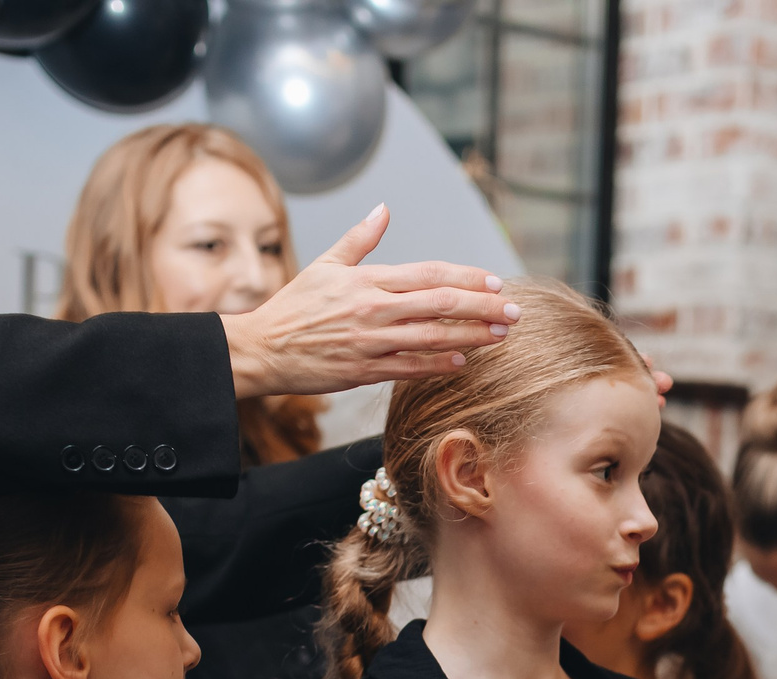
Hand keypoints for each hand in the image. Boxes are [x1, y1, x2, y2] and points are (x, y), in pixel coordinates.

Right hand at [222, 205, 516, 397]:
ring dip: (472, 336)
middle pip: (440, 304)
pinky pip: (410, 367)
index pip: (429, 274)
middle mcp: (373, 309)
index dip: (466, 278)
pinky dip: (438, 363)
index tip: (495, 282)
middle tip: (514, 311)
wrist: (261, 349)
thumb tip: (384, 209)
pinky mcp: (363, 370)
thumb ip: (360, 239)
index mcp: (367, 280)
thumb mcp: (325, 264)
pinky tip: (463, 361)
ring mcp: (370, 342)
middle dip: (482, 307)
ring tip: (501, 336)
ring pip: (432, 337)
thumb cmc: (294, 307)